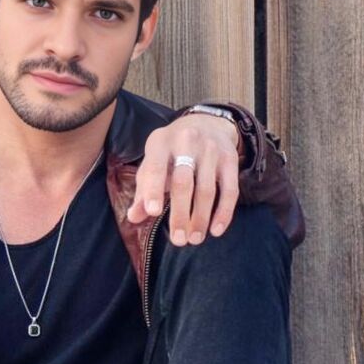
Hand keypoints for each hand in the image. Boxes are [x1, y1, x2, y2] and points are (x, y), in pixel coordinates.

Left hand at [127, 113, 240, 244]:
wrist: (207, 123)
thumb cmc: (171, 152)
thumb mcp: (153, 163)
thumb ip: (143, 191)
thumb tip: (133, 217)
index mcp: (160, 143)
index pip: (156, 168)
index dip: (154, 190)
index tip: (153, 212)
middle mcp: (187, 142)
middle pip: (183, 182)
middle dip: (180, 213)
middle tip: (178, 241)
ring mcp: (211, 150)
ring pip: (207, 189)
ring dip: (201, 218)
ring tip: (194, 239)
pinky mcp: (230, 159)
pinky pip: (230, 190)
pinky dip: (223, 212)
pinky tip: (216, 230)